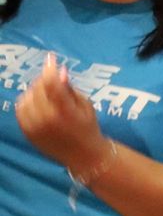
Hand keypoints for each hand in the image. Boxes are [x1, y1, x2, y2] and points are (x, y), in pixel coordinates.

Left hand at [16, 56, 109, 172]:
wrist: (84, 156)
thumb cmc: (89, 128)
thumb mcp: (86, 106)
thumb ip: (70, 89)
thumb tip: (60, 72)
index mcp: (65, 111)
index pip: (51, 83)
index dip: (50, 68)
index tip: (51, 58)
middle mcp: (46, 118)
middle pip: (38, 88)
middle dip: (45, 79)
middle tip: (53, 79)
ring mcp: (34, 126)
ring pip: (27, 97)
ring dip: (35, 90)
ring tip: (46, 92)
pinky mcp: (27, 131)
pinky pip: (21, 109)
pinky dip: (27, 101)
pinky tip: (37, 102)